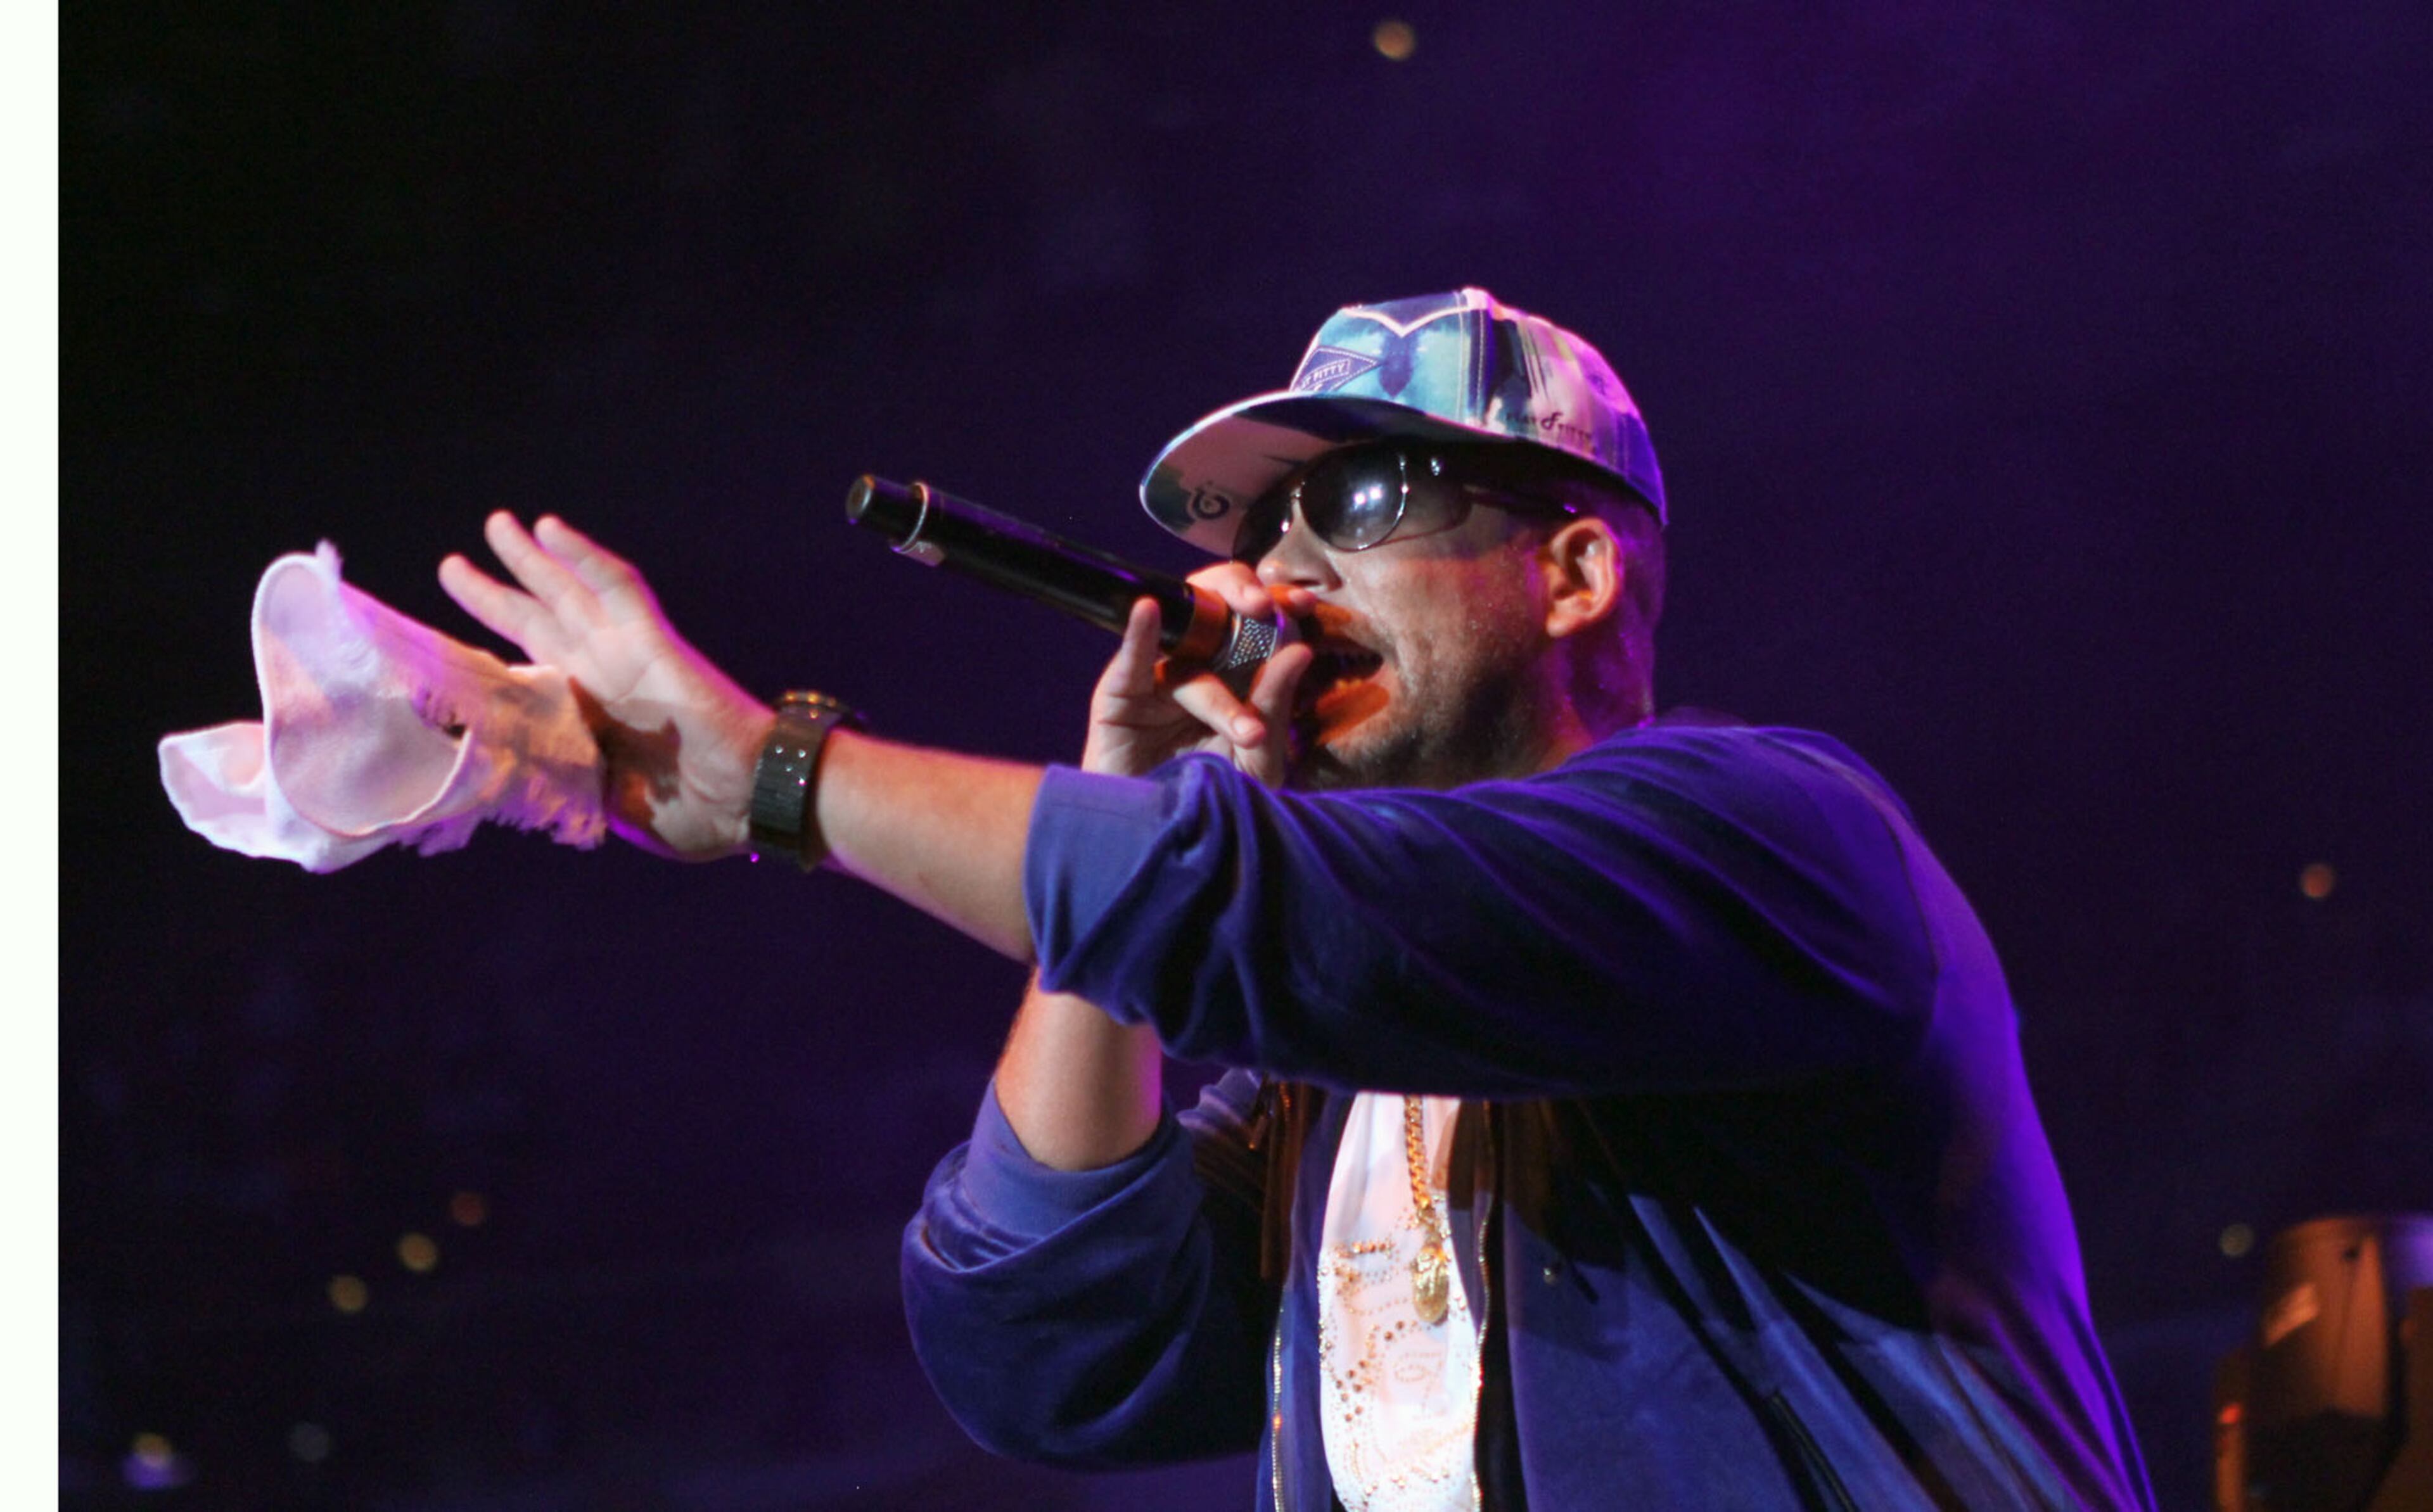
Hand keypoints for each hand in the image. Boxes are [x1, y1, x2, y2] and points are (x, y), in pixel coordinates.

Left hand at [439, 512, 774, 859]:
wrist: (749, 801)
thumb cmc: (692, 813)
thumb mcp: (603, 802)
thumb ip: (563, 779)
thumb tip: (506, 769)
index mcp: (591, 714)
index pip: (533, 667)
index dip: (495, 652)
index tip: (446, 643)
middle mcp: (603, 675)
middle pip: (540, 619)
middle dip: (497, 591)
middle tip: (453, 565)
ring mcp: (626, 654)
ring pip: (569, 591)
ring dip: (532, 559)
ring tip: (499, 525)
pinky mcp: (652, 641)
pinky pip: (616, 587)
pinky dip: (583, 555)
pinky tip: (550, 527)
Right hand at [1080, 564, 1314, 783]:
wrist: (1159, 837)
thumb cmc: (1211, 796)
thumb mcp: (1257, 759)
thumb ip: (1275, 707)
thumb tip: (1299, 651)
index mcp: (1236, 671)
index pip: (1258, 619)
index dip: (1279, 602)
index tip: (1306, 604)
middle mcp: (1197, 664)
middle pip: (1217, 608)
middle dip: (1245, 600)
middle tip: (1269, 610)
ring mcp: (1157, 676)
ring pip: (1187, 658)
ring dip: (1218, 695)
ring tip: (1246, 733)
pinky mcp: (1120, 693)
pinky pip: (1131, 658)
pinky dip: (1140, 633)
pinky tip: (1148, 610)